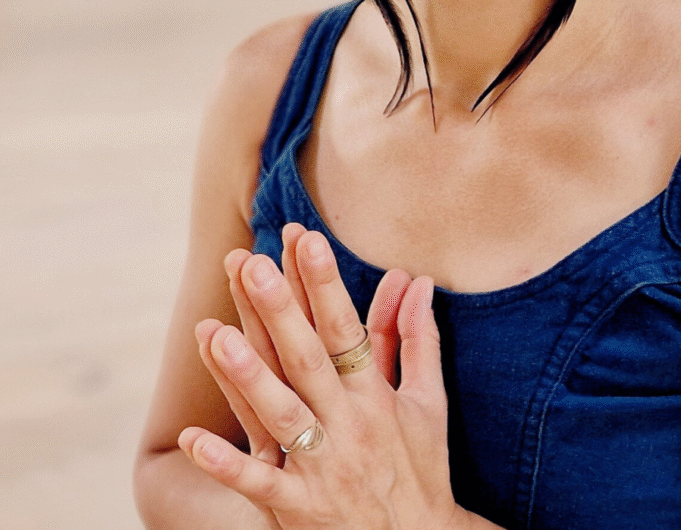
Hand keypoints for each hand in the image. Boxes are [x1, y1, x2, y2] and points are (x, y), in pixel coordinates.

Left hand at [178, 233, 464, 529]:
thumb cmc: (422, 470)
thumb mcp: (428, 403)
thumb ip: (418, 339)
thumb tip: (420, 282)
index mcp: (376, 396)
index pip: (346, 329)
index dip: (324, 284)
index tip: (306, 239)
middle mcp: (348, 426)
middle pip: (308, 360)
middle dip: (279, 311)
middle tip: (252, 266)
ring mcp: (322, 468)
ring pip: (280, 414)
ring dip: (247, 375)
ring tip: (214, 333)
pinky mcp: (298, 509)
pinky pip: (257, 485)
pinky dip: (225, 463)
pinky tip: (191, 438)